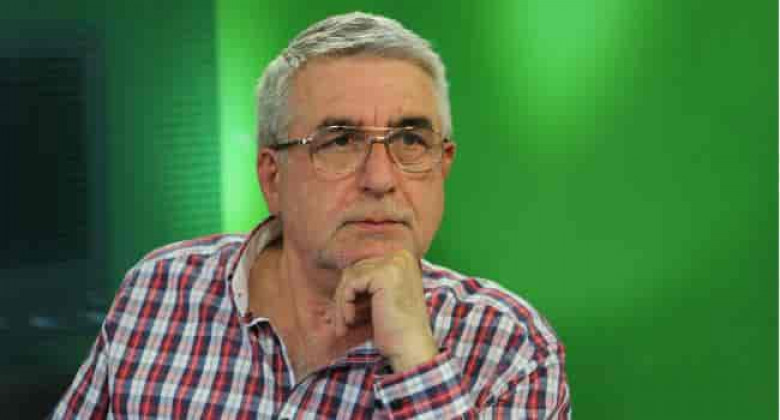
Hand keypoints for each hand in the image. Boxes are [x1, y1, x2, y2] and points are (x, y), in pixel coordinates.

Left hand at [333, 249, 437, 371]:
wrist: (410, 348)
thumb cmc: (396, 329)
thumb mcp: (382, 298)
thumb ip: (368, 282)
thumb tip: (342, 275)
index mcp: (403, 259)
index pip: (364, 267)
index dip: (351, 292)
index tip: (346, 315)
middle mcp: (401, 256)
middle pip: (355, 270)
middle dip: (344, 298)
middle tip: (341, 322)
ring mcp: (393, 264)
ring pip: (349, 277)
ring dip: (341, 303)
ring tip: (344, 325)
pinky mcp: (383, 274)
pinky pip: (350, 285)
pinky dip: (344, 305)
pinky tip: (350, 321)